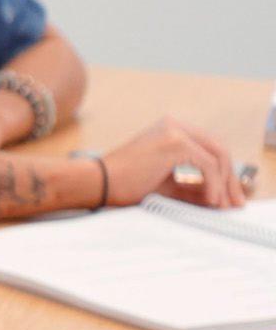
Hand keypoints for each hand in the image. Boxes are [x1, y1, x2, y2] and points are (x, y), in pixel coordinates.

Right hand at [100, 117, 246, 208]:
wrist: (95, 183)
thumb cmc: (121, 184)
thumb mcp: (164, 185)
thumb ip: (190, 188)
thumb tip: (215, 198)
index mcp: (169, 129)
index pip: (208, 147)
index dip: (223, 173)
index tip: (227, 195)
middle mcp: (174, 124)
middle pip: (218, 148)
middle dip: (230, 178)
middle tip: (234, 202)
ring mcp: (175, 130)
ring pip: (218, 154)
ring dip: (224, 182)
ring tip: (221, 204)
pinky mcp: (176, 142)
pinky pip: (208, 164)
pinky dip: (214, 184)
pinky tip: (209, 200)